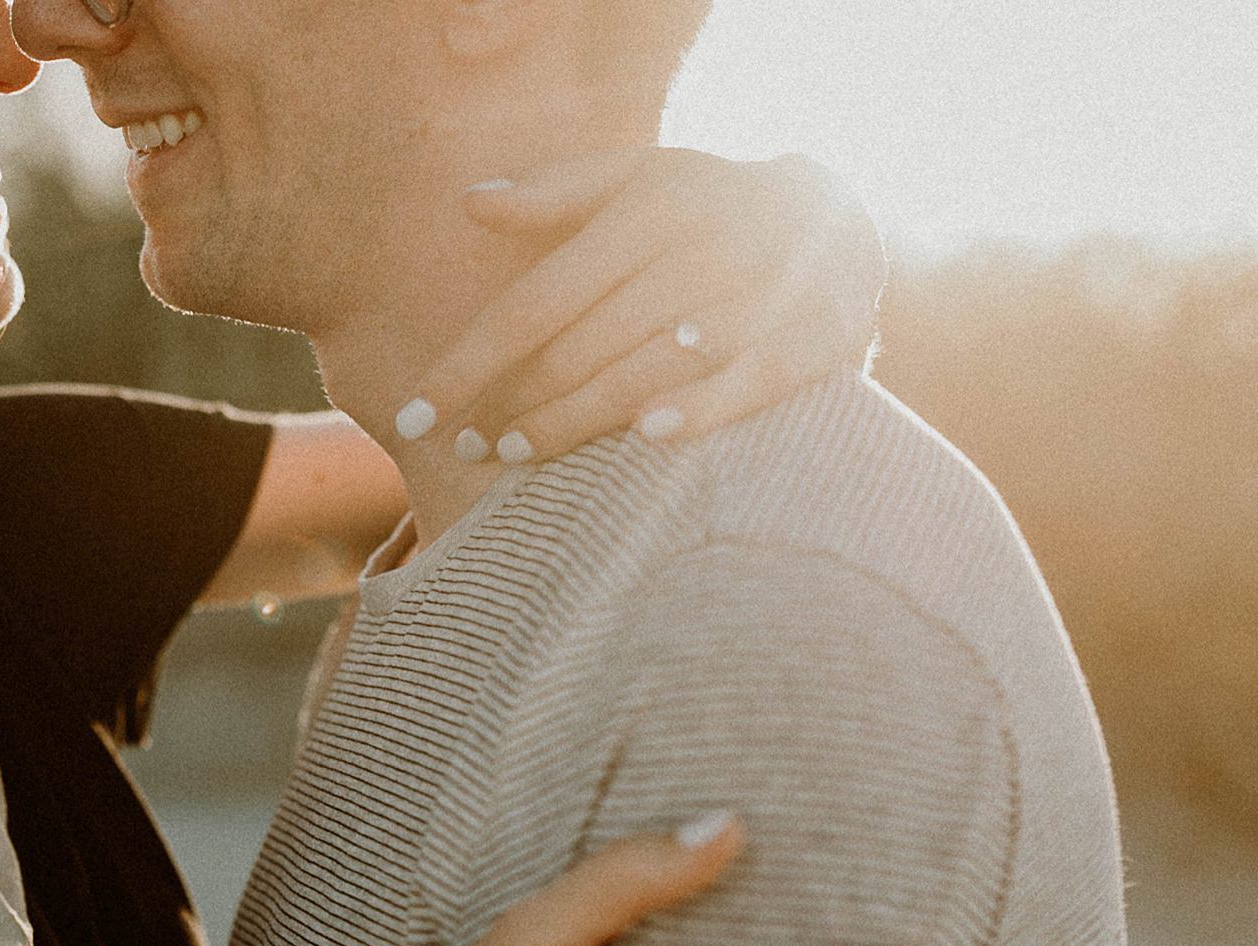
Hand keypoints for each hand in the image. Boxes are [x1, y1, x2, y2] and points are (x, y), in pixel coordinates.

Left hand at [400, 148, 884, 464]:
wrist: (842, 213)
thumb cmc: (708, 205)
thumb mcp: (638, 179)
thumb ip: (554, 194)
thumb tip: (469, 204)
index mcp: (646, 215)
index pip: (534, 303)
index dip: (469, 363)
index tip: (415, 414)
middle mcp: (696, 255)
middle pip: (579, 351)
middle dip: (513, 404)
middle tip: (467, 445)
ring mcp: (754, 300)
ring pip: (644, 377)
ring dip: (573, 424)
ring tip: (514, 455)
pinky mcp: (810, 338)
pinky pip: (747, 384)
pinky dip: (699, 410)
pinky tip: (645, 439)